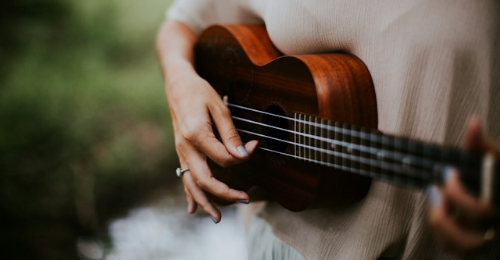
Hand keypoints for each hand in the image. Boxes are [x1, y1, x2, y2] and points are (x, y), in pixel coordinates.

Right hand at [167, 70, 257, 223]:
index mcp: (196, 134)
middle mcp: (186, 147)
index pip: (223, 157)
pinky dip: (189, 195)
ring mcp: (181, 152)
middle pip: (204, 179)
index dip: (242, 156)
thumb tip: (242, 155)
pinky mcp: (181, 153)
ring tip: (218, 218)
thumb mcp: (220, 107)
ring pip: (191, 184)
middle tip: (245, 200)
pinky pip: (183, 178)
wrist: (177, 85)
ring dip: (205, 202)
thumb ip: (230, 134)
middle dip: (225, 193)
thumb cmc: (200, 93)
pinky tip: (193, 209)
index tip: (254, 147)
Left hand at [428, 117, 499, 252]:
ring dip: (442, 224)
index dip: (458, 194)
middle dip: (447, 212)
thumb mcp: (496, 160)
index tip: (449, 172)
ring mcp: (488, 240)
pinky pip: (452, 247)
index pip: (482, 211)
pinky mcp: (474, 243)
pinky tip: (440, 210)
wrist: (498, 193)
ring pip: (462, 247)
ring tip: (436, 203)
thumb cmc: (497, 177)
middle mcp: (498, 229)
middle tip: (438, 189)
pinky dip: (441, 231)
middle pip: (472, 237)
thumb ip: (484, 146)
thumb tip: (473, 123)